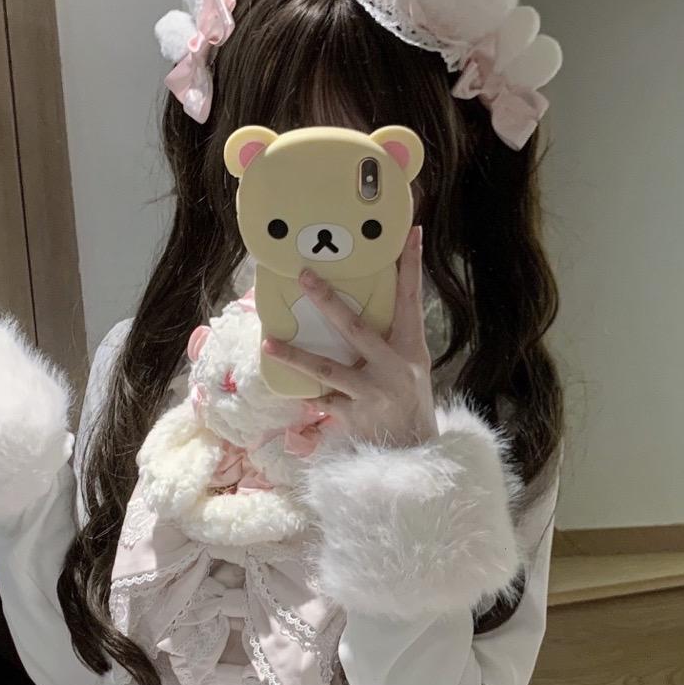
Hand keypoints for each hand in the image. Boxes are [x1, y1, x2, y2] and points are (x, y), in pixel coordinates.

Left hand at [262, 226, 436, 445]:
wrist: (415, 451)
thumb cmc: (409, 401)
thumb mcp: (411, 366)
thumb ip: (389, 339)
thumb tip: (354, 307)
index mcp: (412, 349)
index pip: (411, 299)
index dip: (411, 265)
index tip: (410, 233)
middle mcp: (393, 368)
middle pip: (355, 327)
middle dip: (327, 300)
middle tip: (304, 275)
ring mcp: (373, 393)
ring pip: (327, 369)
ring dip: (295, 356)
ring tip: (268, 344)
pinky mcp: (355, 417)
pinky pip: (323, 400)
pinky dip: (310, 394)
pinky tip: (295, 389)